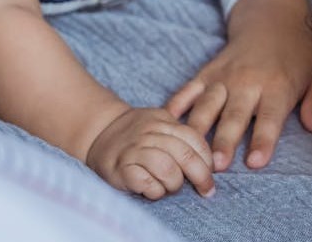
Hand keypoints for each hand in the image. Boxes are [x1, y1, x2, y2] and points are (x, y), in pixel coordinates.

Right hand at [86, 106, 214, 199]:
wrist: (99, 132)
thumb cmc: (137, 135)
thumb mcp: (160, 124)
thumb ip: (181, 136)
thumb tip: (210, 161)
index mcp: (164, 121)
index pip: (194, 139)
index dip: (207, 159)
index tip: (212, 173)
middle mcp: (149, 133)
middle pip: (184, 155)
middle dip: (201, 176)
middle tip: (206, 190)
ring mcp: (134, 150)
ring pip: (167, 169)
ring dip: (174, 184)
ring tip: (170, 187)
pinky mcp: (120, 168)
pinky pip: (146, 183)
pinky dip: (155, 191)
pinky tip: (153, 190)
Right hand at [166, 0, 311, 171]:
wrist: (272, 19)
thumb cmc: (299, 53)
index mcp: (279, 85)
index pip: (270, 118)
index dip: (263, 140)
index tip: (254, 163)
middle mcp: (248, 81)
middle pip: (234, 116)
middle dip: (224, 141)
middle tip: (216, 166)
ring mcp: (224, 76)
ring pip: (207, 106)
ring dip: (198, 130)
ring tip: (187, 151)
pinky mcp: (207, 72)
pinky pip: (188, 90)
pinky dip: (175, 105)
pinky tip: (165, 122)